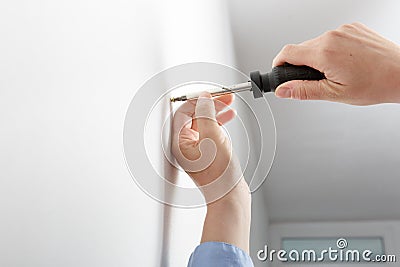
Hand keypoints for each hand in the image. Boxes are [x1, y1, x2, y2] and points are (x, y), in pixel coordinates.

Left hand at [172, 92, 244, 200]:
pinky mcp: (205, 152)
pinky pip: (209, 131)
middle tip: (225, 97)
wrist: (229, 196)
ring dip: (216, 112)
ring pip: (203, 122)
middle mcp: (184, 144)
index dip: (199, 100)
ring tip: (230, 105)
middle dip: (210, 104)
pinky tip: (228, 118)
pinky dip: (219, 123)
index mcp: (179, 141)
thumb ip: (206, 114)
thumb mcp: (213, 137)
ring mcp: (194, 149)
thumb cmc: (219, 175)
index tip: (212, 94)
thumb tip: (203, 98)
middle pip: (194, 115)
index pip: (184, 111)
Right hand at [273, 22, 399, 104]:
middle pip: (301, 48)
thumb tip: (282, 90)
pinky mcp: (352, 28)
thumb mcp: (334, 94)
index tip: (278, 72)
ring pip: (316, 43)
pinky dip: (331, 50)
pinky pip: (331, 38)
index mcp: (324, 53)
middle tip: (315, 80)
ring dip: (317, 57)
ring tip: (335, 72)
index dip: (278, 64)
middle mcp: (332, 36)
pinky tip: (345, 62)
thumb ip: (303, 91)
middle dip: (301, 64)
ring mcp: (343, 30)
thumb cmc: (375, 84)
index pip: (287, 52)